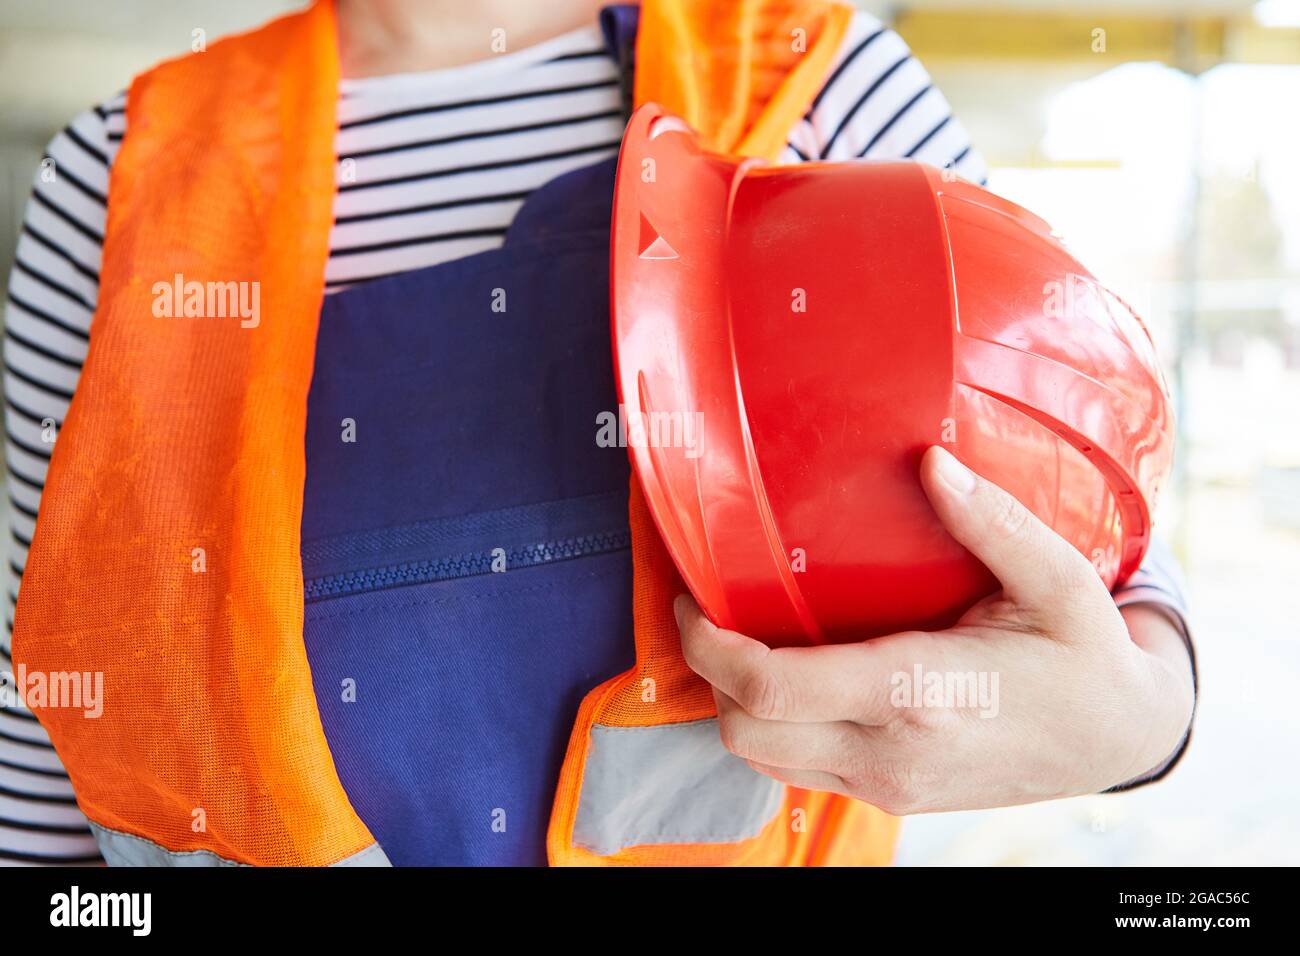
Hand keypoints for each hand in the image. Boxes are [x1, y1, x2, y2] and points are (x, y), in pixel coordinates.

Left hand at [676, 446, 1194, 813]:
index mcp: (917, 693)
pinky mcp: (889, 795)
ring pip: (761, 758)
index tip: (694, 600)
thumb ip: (992, 521)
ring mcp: (886, 784)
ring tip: (744, 638)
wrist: (1120, 740)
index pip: (771, 687)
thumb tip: (931, 459)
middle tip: (711, 612)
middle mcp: (889, 753)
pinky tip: (793, 674)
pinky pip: (796, 769)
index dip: (708, 646)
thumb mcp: (1058, 580)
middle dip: (710, 674)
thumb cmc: (1085, 656)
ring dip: (736, 703)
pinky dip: (772, 726)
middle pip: (745, 730)